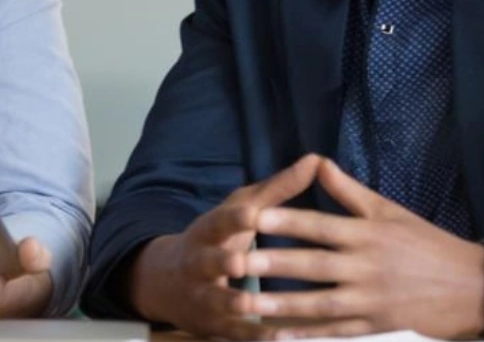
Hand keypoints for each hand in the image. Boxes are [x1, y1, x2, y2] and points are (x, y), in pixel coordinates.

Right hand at [128, 154, 323, 340]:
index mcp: (208, 230)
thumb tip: (315, 160)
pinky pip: (232, 333)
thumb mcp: (239, 210)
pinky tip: (277, 339)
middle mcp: (199, 262)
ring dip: (234, 305)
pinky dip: (253, 337)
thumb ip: (278, 190)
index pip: (220, 221)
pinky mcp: (211, 325)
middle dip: (224, 263)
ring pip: (217, 301)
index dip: (234, 218)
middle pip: (210, 262)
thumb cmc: (218, 238)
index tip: (251, 214)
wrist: (168, 282)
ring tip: (254, 306)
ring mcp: (202, 295)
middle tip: (241, 263)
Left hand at [245, 158, 483, 338]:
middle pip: (314, 265)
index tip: (256, 217)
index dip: (288, 221)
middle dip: (274, 264)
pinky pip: (337, 331)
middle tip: (238, 262)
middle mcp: (367, 266)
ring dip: (283, 305)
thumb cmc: (426, 242)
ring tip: (249, 304)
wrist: (472, 287)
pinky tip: (280, 335)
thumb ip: (349, 191)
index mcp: (369, 234)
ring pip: (320, 303)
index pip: (321, 225)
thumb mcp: (389, 211)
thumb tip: (316, 161)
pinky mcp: (376, 326)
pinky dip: (309, 334)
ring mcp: (371, 300)